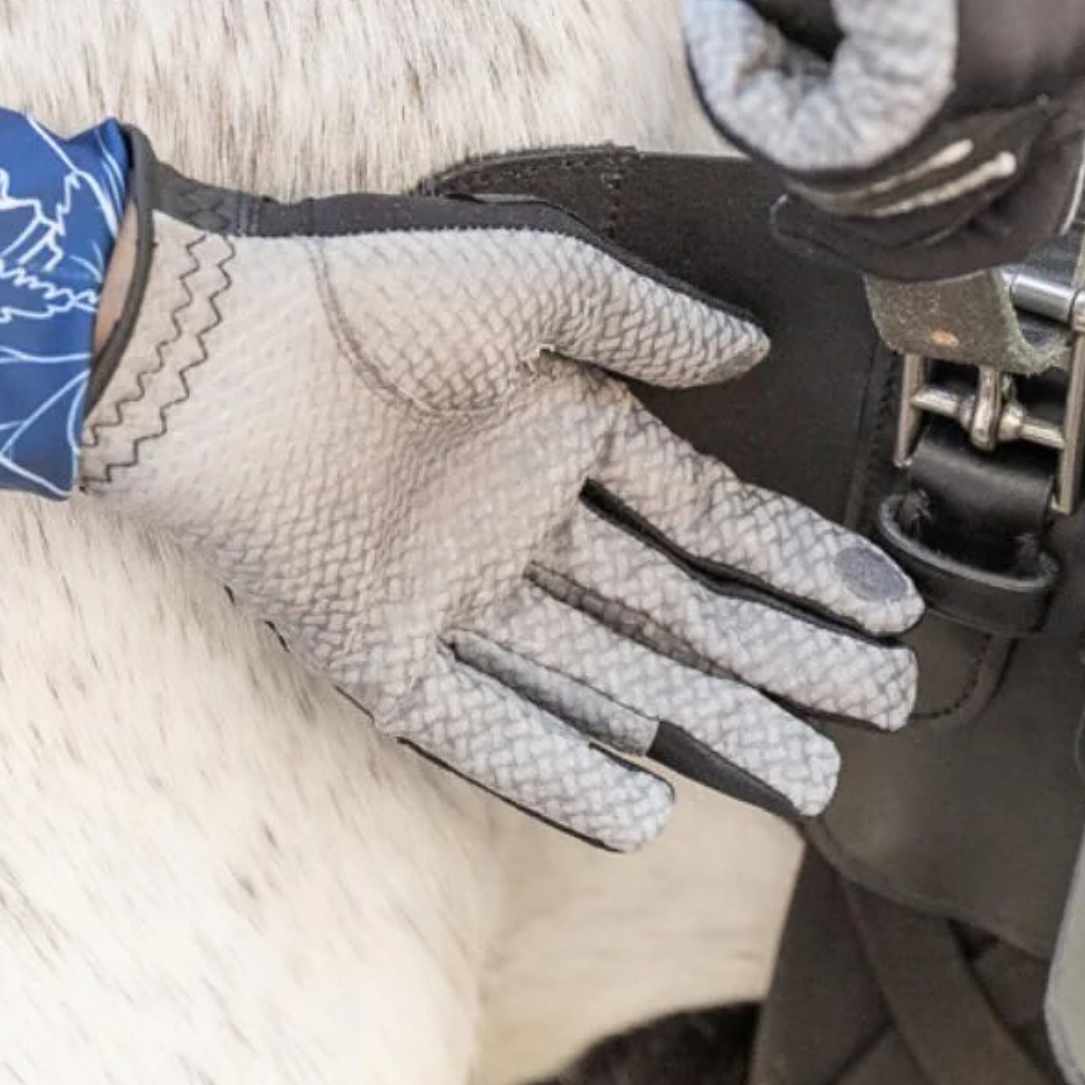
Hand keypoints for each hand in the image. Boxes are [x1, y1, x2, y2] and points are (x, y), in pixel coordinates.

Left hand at [79, 134, 919, 849]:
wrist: (196, 342)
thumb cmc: (363, 289)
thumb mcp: (533, 276)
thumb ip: (648, 323)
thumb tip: (749, 350)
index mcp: (568, 434)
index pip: (712, 521)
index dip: (803, 566)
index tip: (888, 608)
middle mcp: (526, 526)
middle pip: (684, 614)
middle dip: (788, 662)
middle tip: (881, 710)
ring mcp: (459, 598)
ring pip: (613, 677)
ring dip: (710, 728)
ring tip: (807, 774)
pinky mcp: (380, 654)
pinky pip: (488, 728)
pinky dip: (562, 767)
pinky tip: (645, 809)